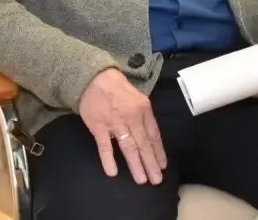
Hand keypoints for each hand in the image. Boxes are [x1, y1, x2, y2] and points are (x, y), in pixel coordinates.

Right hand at [77, 68, 166, 184]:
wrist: (94, 78)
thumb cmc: (118, 89)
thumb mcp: (138, 98)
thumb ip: (144, 117)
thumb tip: (150, 137)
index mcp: (144, 109)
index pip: (154, 135)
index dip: (158, 151)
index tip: (163, 165)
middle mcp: (132, 117)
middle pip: (144, 144)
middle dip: (151, 163)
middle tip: (156, 180)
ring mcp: (115, 123)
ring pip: (128, 147)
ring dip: (136, 164)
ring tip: (142, 179)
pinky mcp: (99, 126)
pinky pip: (104, 146)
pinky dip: (108, 159)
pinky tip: (113, 172)